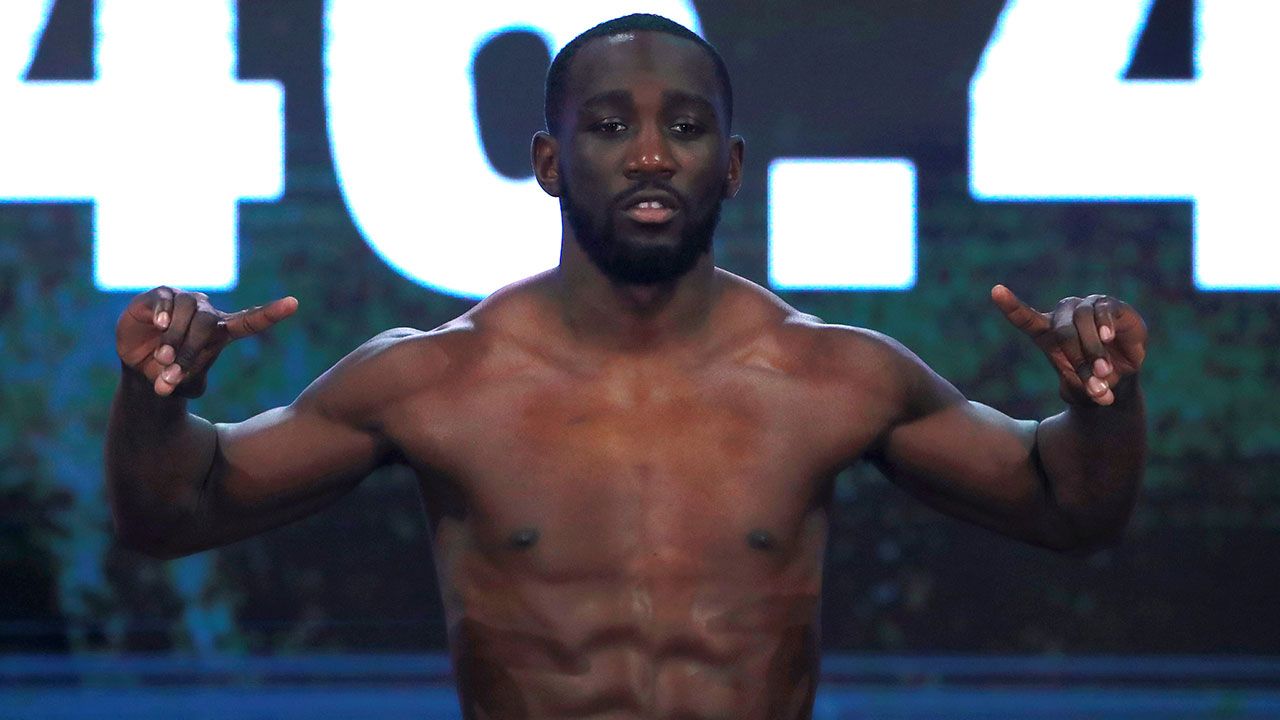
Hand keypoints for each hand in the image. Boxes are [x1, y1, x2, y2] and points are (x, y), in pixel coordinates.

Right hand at [116, 287, 297, 397]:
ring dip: (173, 338)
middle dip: (189, 350)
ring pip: (187, 310)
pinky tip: (159, 325)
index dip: (270, 313)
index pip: (250, 320)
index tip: (293, 304)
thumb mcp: (182, 384)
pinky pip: (166, 300)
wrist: (140, 365)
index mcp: (222, 331)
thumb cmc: (170, 373)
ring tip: (163, 358)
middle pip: (207, 323)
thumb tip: (167, 383)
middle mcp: (206, 312)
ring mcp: (183, 300)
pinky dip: (163, 313)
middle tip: (172, 371)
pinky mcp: (160, 295)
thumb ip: (181, 383)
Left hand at [991, 285, 1146, 405]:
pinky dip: (1105, 325)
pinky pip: (1103, 310)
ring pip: (1083, 321)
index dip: (1011, 305)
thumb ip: (1084, 388)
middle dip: (1078, 359)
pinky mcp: (1110, 305)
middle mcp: (1064, 315)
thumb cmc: (1091, 381)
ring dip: (1095, 350)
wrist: (1120, 378)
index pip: (1025, 317)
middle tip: (1094, 383)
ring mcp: (1086, 307)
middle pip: (1062, 331)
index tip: (996, 291)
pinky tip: (1108, 338)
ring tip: (1104, 372)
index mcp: (1046, 332)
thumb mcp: (1082, 390)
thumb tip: (1098, 390)